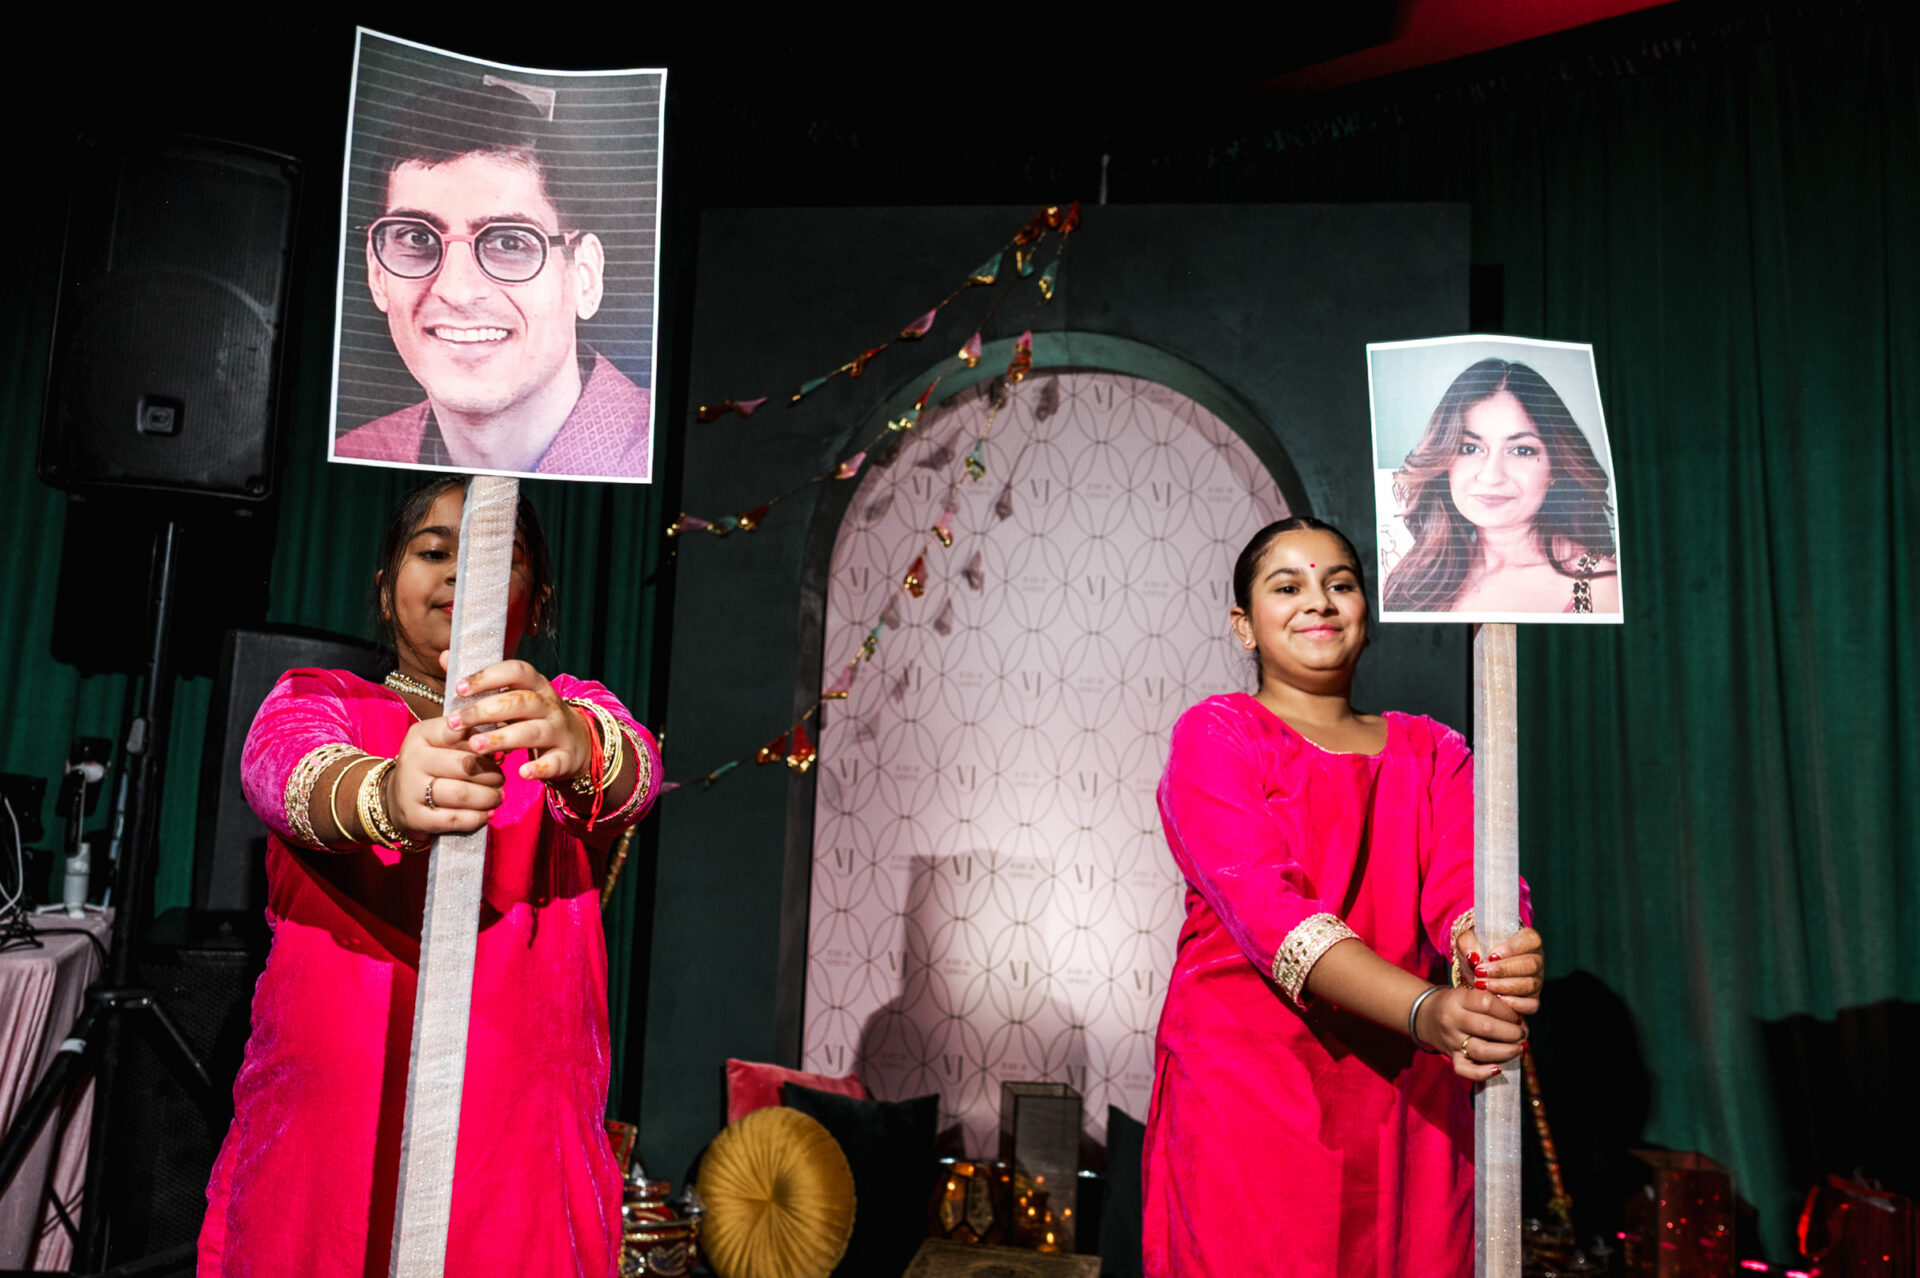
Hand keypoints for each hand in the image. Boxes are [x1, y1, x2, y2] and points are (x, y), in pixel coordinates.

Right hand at [385, 714, 504, 840]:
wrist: (397, 797)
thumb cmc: (431, 766)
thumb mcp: (442, 744)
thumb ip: (469, 741)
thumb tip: (502, 749)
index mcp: (421, 735)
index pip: (459, 732)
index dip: (485, 744)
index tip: (497, 753)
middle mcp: (413, 759)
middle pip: (466, 765)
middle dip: (492, 774)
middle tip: (501, 779)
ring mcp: (411, 789)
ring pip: (462, 793)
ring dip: (488, 797)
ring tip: (498, 796)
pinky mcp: (415, 817)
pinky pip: (454, 819)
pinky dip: (477, 817)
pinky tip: (487, 813)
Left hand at [448, 658, 596, 785]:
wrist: (576, 742)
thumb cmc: (531, 717)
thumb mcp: (511, 696)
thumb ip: (479, 682)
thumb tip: (444, 657)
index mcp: (535, 685)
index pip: (516, 671)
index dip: (488, 677)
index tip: (459, 688)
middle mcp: (549, 705)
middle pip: (519, 702)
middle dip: (484, 711)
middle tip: (454, 722)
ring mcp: (559, 731)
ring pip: (533, 731)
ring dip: (503, 738)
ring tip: (475, 746)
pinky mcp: (566, 757)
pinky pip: (554, 762)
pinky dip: (539, 767)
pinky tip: (521, 773)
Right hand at [1415, 985, 1526, 1081]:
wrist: (1424, 1014)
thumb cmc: (1455, 1003)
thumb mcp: (1467, 992)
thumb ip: (1491, 1002)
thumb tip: (1521, 1021)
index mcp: (1457, 999)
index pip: (1487, 1003)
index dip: (1508, 1012)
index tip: (1517, 1017)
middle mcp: (1452, 1019)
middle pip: (1486, 1027)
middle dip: (1512, 1032)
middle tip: (1522, 1033)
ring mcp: (1451, 1040)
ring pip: (1480, 1050)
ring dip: (1505, 1051)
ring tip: (1518, 1049)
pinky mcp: (1451, 1056)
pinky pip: (1464, 1069)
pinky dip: (1482, 1073)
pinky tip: (1497, 1069)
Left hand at [1455, 925, 1544, 1016]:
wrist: (1476, 971)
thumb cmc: (1477, 951)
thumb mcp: (1468, 941)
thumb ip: (1468, 943)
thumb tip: (1474, 957)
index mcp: (1527, 939)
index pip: (1530, 940)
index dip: (1512, 948)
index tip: (1490, 956)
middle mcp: (1536, 960)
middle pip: (1531, 964)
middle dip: (1503, 970)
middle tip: (1480, 973)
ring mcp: (1537, 981)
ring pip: (1530, 984)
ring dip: (1503, 986)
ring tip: (1481, 985)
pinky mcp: (1532, 999)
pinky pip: (1531, 1004)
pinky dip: (1513, 1003)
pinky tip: (1495, 999)